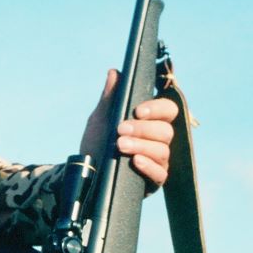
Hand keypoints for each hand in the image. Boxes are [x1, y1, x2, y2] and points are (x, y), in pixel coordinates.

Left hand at [79, 69, 177, 190]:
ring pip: (163, 150)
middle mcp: (158, 141)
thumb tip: (114, 72)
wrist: (85, 174)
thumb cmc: (96, 144)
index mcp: (150, 122)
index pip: (167, 110)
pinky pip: (160, 173)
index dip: (157, 109)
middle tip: (120, 130)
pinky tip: (135, 161)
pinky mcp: (154, 180)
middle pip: (166, 131)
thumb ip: (109, 98)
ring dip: (141, 146)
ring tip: (120, 145)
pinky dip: (148, 166)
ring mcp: (158, 161)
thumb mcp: (100, 120)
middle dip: (143, 129)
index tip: (138, 111)